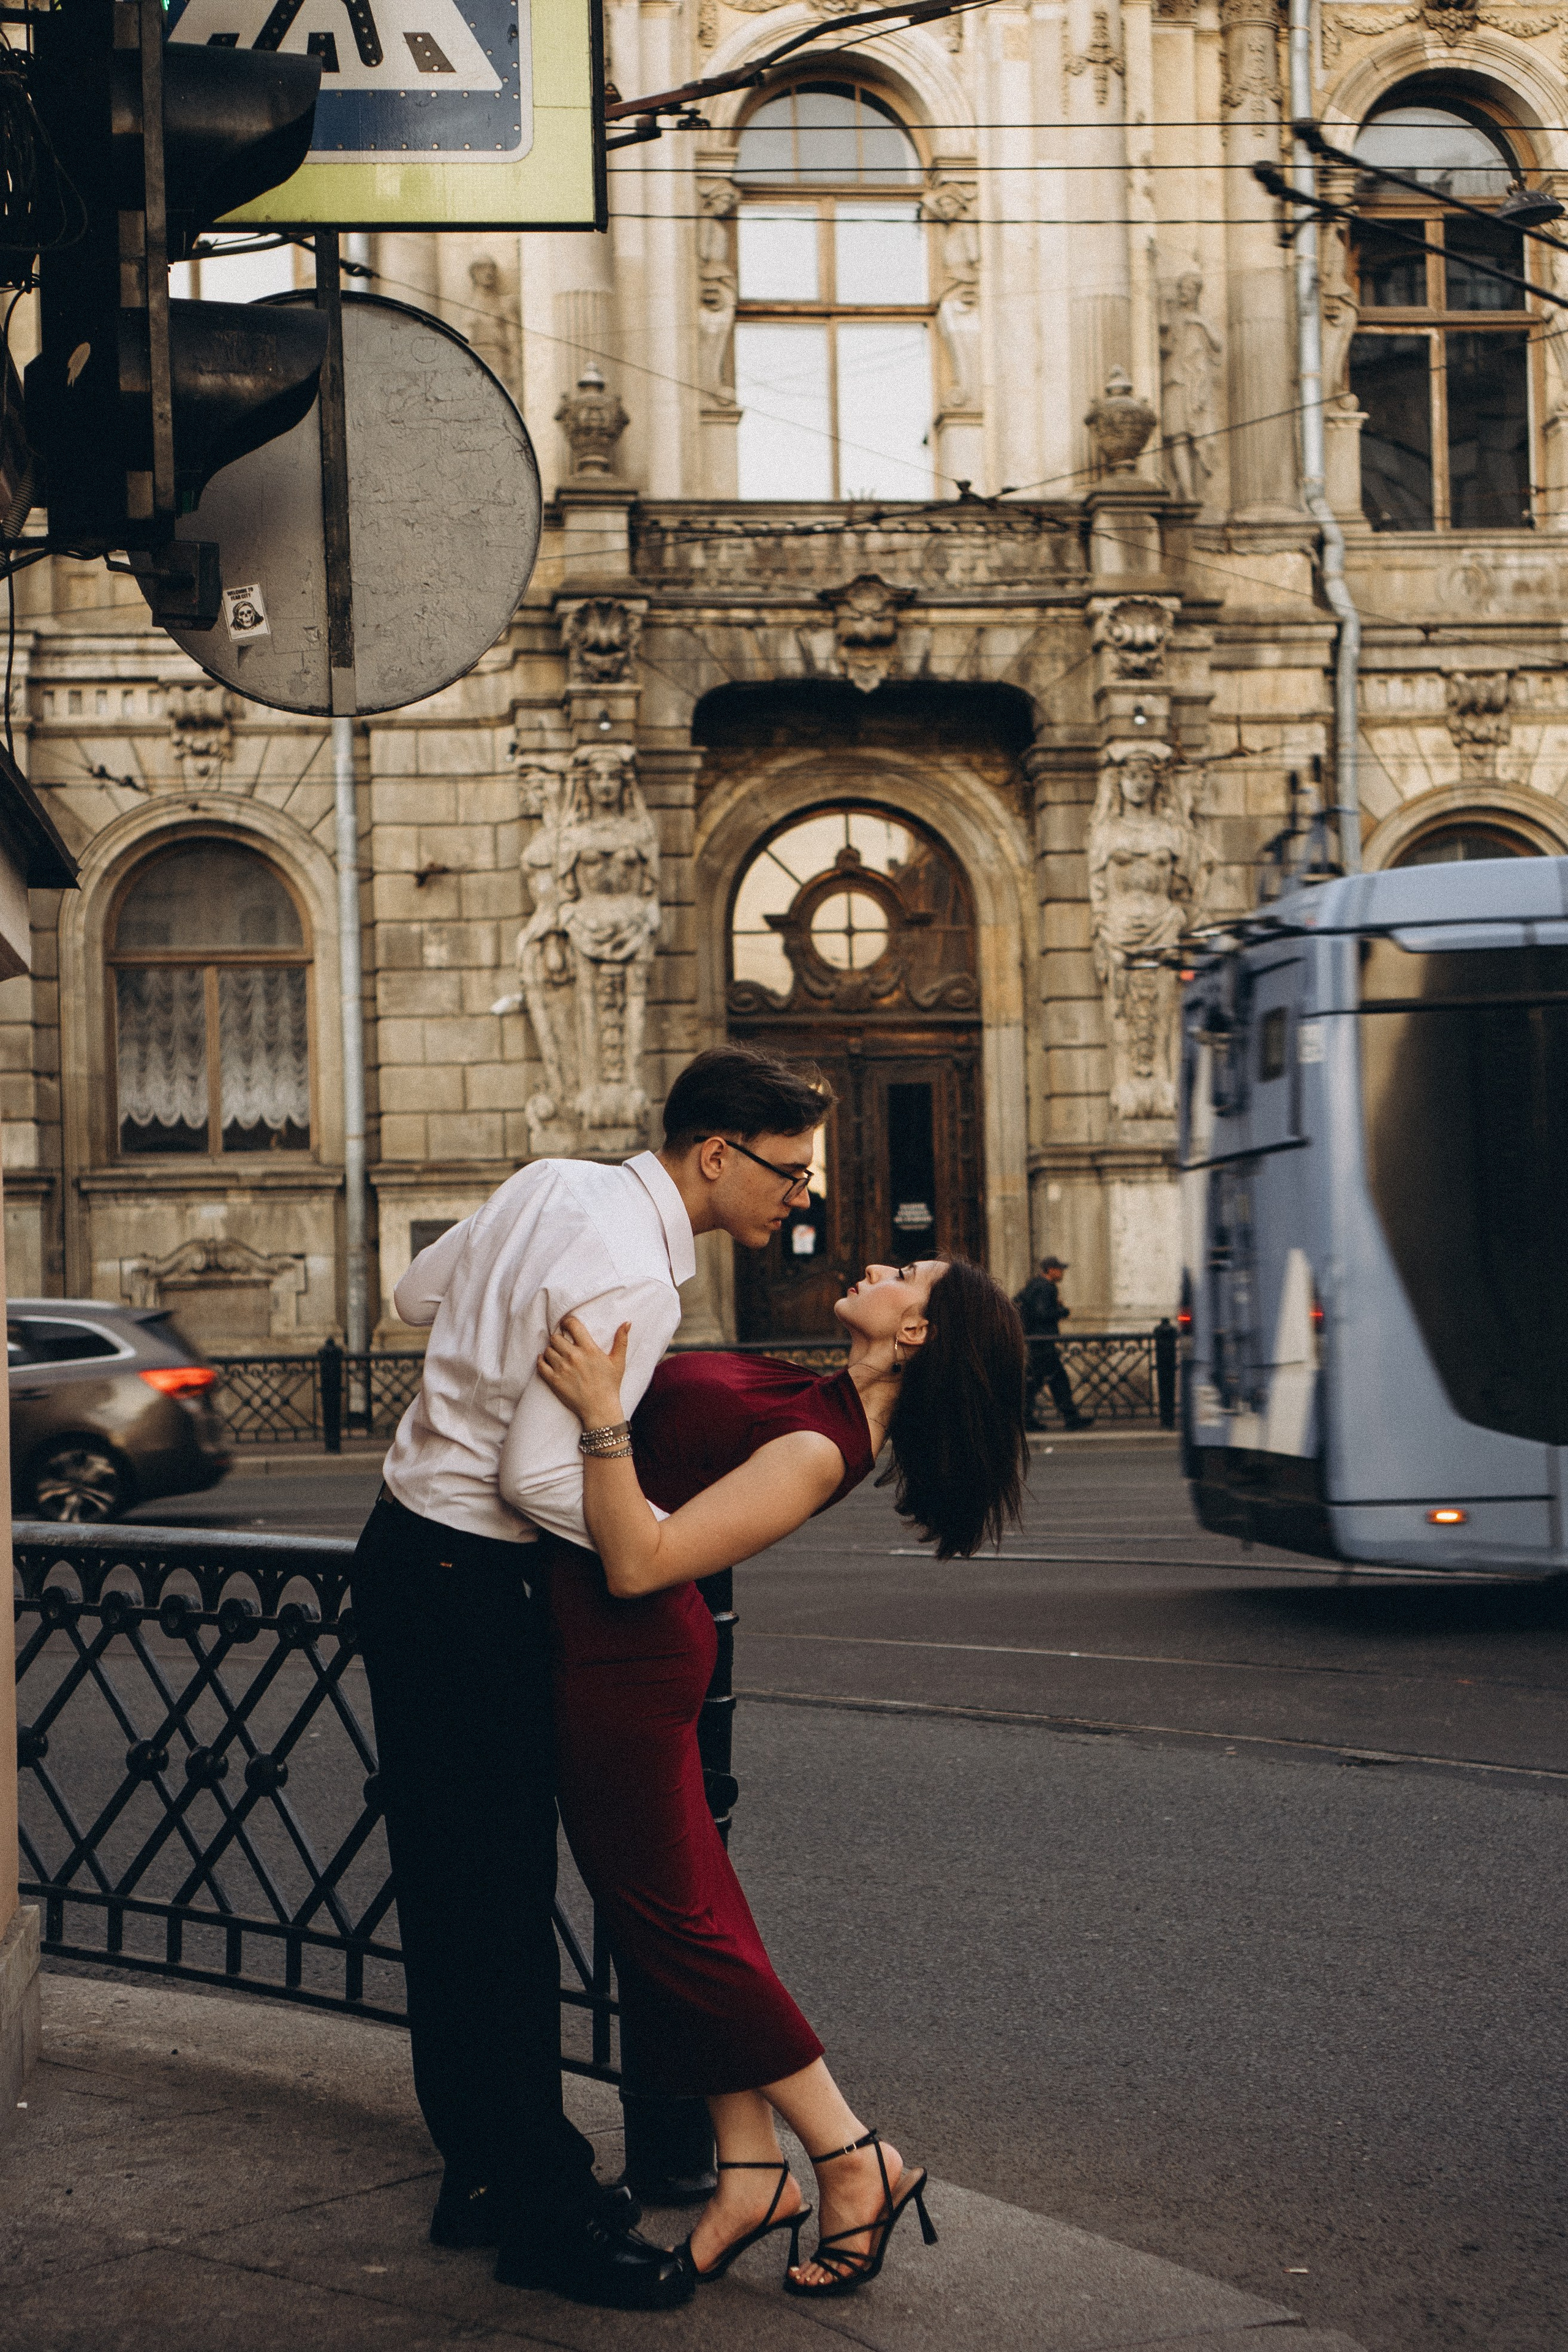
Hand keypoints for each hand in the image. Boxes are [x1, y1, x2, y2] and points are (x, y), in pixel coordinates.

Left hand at [538, 1314, 629, 1430]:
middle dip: (559, 1338)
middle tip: (563, 1344)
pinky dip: (541, 1361)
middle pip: (555, 1337)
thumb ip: (621, 1340)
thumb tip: (627, 1322)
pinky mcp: (553, 1380)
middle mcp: (573, 1356)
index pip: (572, 1325)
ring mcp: (562, 1368)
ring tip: (558, 1355)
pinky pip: (540, 1364)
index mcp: (589, 1349)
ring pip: (547, 1350)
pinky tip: (547, 1361)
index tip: (567, 1326)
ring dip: (551, 1350)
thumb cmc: (610, 1385)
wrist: (600, 1409)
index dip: (567, 1322)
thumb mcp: (618, 1362)